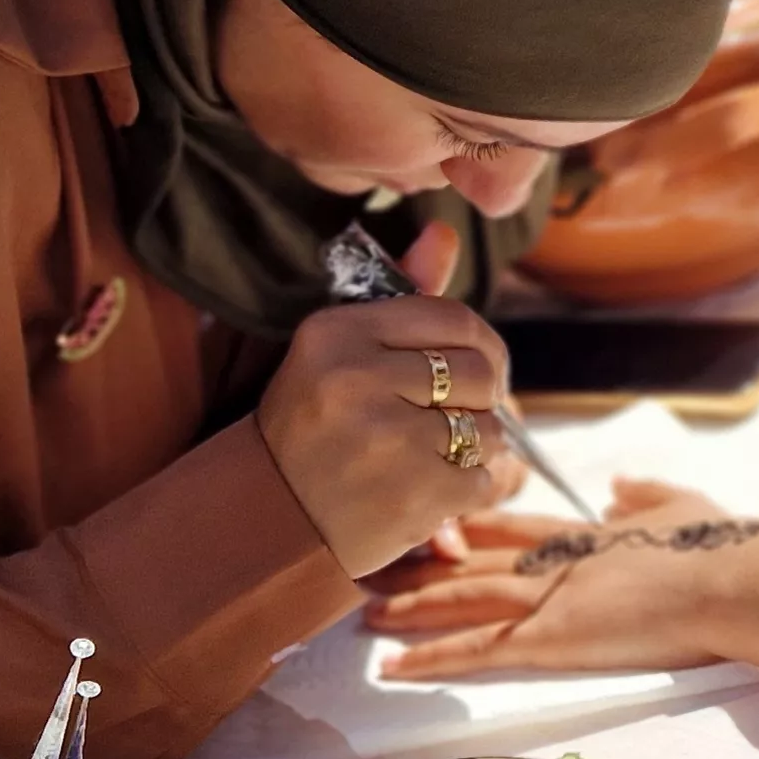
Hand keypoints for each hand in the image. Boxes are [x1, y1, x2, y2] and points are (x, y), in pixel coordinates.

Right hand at [254, 289, 517, 577]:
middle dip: (477, 400)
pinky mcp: (417, 493)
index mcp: (335, 332)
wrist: (270, 524)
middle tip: (445, 421)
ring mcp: (390, 438)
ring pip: (489, 428)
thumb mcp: (338, 354)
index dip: (478, 346)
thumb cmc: (312, 430)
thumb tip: (444, 234)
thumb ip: (400, 297)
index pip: (453, 317)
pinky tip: (423, 493)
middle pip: (479, 372)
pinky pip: (482, 479)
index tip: (471, 370)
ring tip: (424, 459)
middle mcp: (358, 378)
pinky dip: (465, 491)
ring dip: (471, 449)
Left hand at [361, 480, 749, 677]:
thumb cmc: (723, 545)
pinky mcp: (552, 638)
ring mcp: (548, 597)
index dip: (462, 526)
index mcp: (583, 533)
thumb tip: (619, 484)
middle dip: (417, 565)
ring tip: (363, 614)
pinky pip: (479, 650)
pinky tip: (394, 668)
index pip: (507, 526)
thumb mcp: (683, 503)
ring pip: (462, 599)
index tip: (424, 525)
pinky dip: (434, 659)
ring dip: (410, 606)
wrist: (735, 576)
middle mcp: (553, 559)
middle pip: (469, 560)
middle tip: (367, 567)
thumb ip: (646, 492)